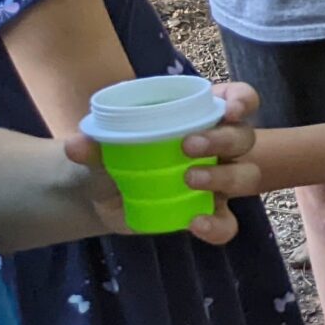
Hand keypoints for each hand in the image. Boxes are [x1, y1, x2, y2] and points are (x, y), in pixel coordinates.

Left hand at [65, 80, 259, 244]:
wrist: (105, 196)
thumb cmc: (115, 157)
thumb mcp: (103, 148)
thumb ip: (94, 145)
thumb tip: (78, 143)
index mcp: (201, 116)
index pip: (239, 100)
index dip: (242, 101)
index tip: (227, 110)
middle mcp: (220, 146)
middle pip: (244, 137)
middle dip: (223, 139)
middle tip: (188, 146)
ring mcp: (219, 180)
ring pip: (246, 176)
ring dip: (223, 176)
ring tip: (188, 179)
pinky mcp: (210, 212)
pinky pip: (228, 222)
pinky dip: (216, 225)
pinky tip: (195, 223)